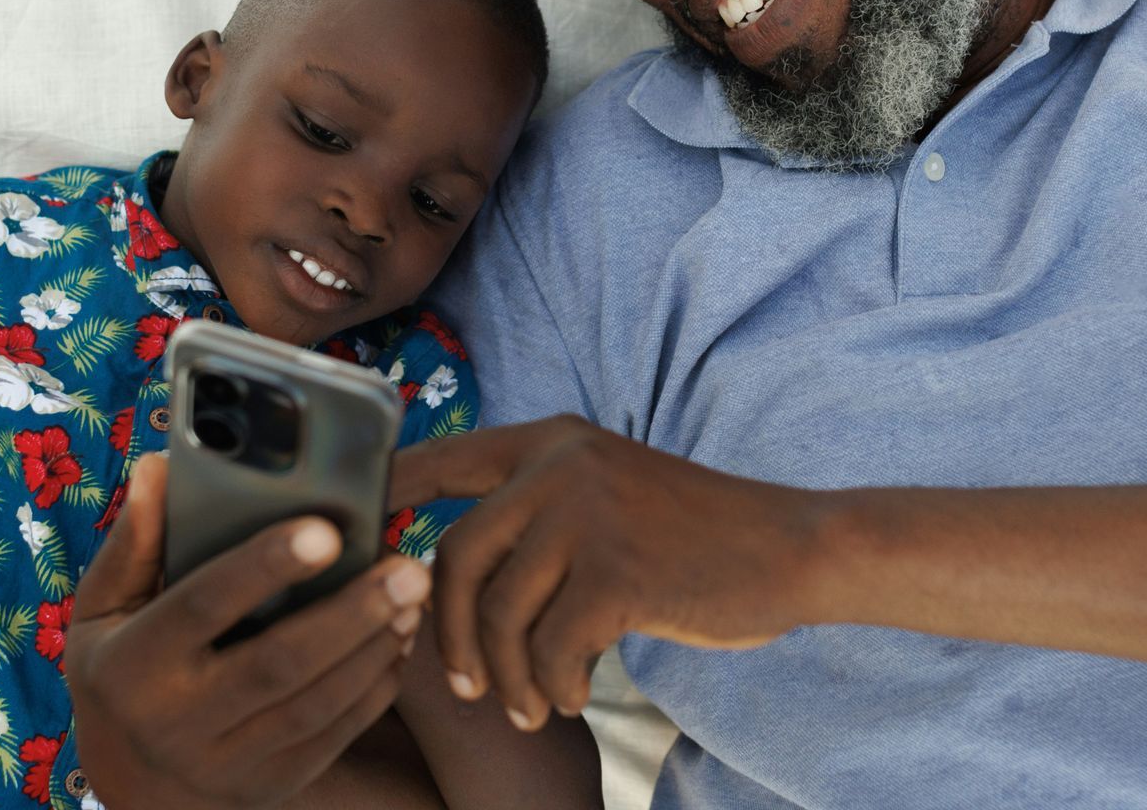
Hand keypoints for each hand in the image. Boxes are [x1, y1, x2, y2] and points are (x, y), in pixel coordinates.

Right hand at [65, 453, 432, 809]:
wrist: (131, 785)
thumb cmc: (120, 670)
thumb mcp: (103, 611)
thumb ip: (134, 543)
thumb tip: (158, 466)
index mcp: (131, 667)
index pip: (203, 606)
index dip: (264, 567)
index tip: (325, 529)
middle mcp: (177, 723)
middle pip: (277, 664)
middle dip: (350, 612)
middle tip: (408, 565)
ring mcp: (227, 764)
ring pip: (315, 704)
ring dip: (374, 647)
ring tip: (414, 593)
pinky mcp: (272, 786)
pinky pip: (334, 736)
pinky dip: (374, 687)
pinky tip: (400, 639)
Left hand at [389, 416, 825, 731]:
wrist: (790, 548)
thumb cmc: (694, 537)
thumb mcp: (606, 497)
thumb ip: (537, 517)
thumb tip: (445, 581)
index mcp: (552, 441)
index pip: (446, 460)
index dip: (391, 495)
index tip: (356, 533)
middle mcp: (560, 465)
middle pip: (455, 554)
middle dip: (449, 632)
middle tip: (465, 683)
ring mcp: (588, 511)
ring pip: (500, 611)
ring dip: (506, 675)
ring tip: (528, 704)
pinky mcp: (618, 568)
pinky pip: (550, 646)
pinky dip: (553, 685)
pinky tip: (573, 695)